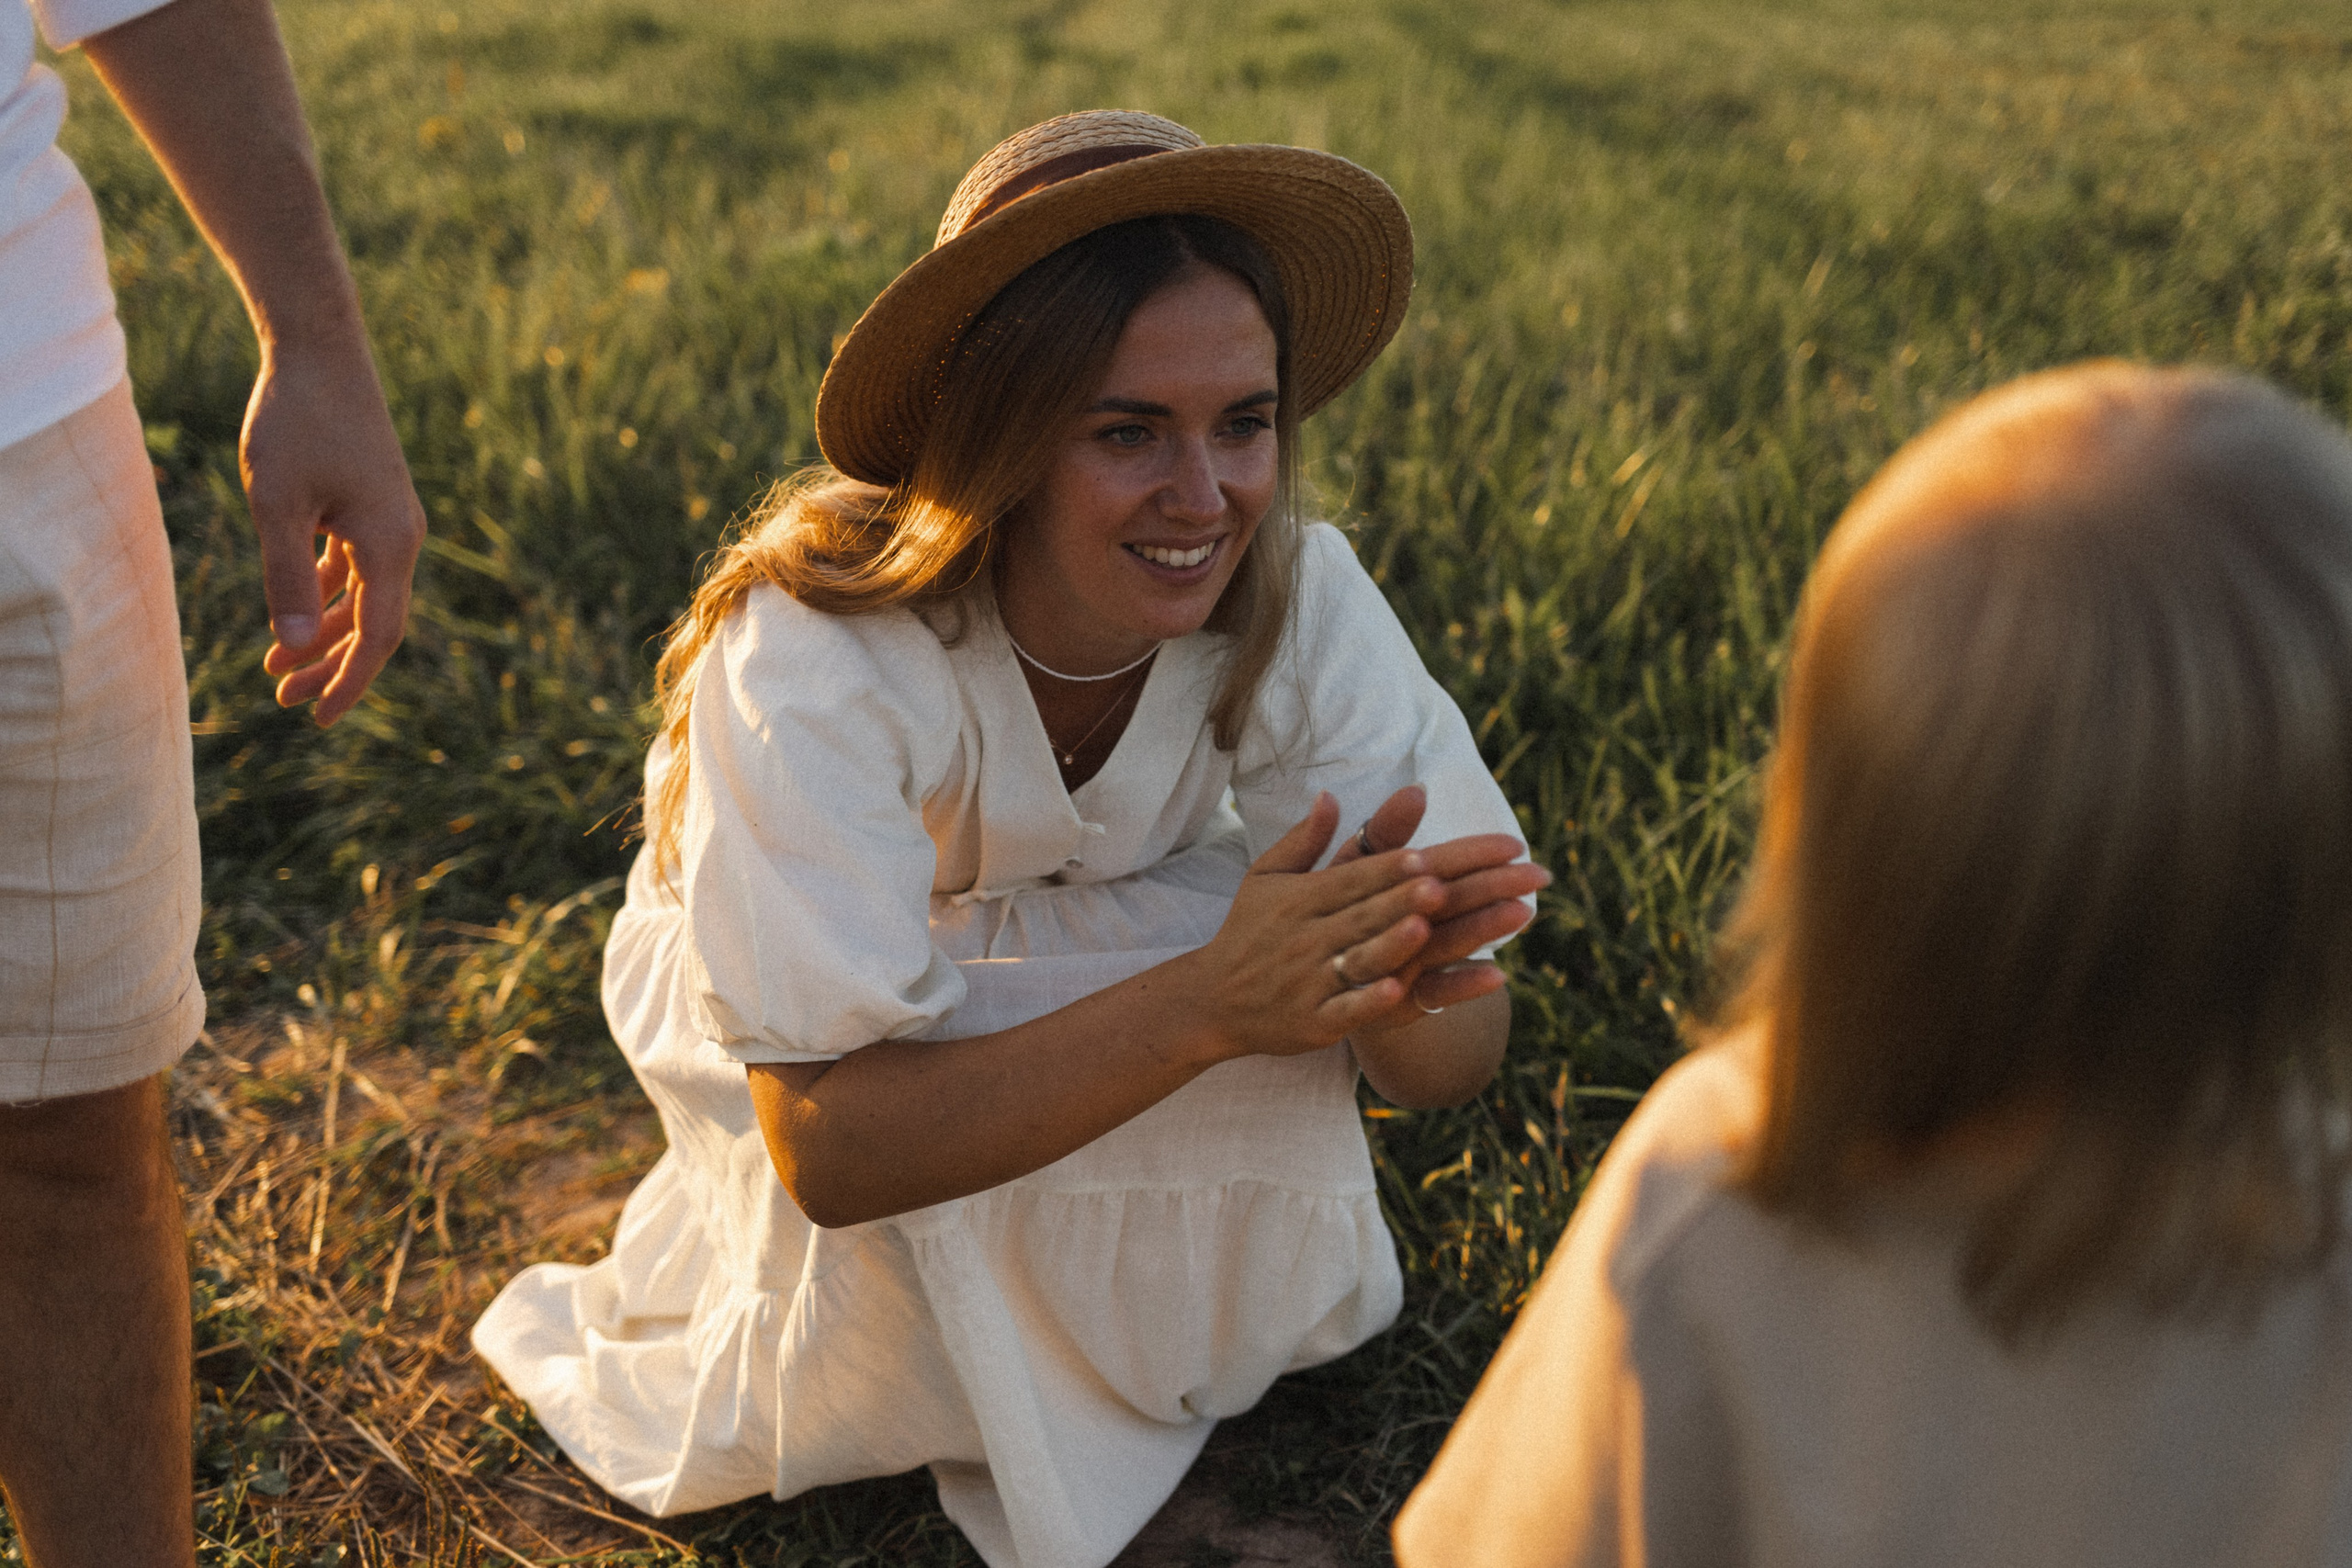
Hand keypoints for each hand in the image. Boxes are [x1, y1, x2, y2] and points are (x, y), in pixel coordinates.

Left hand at [240, 329, 424, 724]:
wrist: (320, 350)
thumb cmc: (296, 421)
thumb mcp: (277, 502)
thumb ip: (286, 574)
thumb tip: (292, 644)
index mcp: (388, 544)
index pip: (378, 636)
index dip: (350, 682)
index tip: (317, 718)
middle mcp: (400, 538)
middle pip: (374, 623)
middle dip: (333, 665)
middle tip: (286, 701)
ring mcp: (388, 520)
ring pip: (363, 596)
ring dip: (324, 631)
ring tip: (279, 662)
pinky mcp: (371, 502)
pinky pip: (354, 565)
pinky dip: (326, 593)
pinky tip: (293, 608)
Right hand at [1184, 791, 1543, 1059]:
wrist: (1211, 1001)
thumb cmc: (1248, 932)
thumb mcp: (1267, 878)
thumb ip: (1305, 840)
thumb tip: (1329, 794)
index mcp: (1301, 899)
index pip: (1354, 878)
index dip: (1390, 868)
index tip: (1430, 856)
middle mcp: (1306, 937)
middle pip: (1364, 914)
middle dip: (1405, 899)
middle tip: (1448, 884)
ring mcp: (1310, 981)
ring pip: (1358, 959)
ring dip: (1392, 944)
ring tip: (1427, 926)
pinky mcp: (1312, 1023)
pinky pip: (1345, 1010)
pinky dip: (1370, 1001)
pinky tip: (1402, 992)